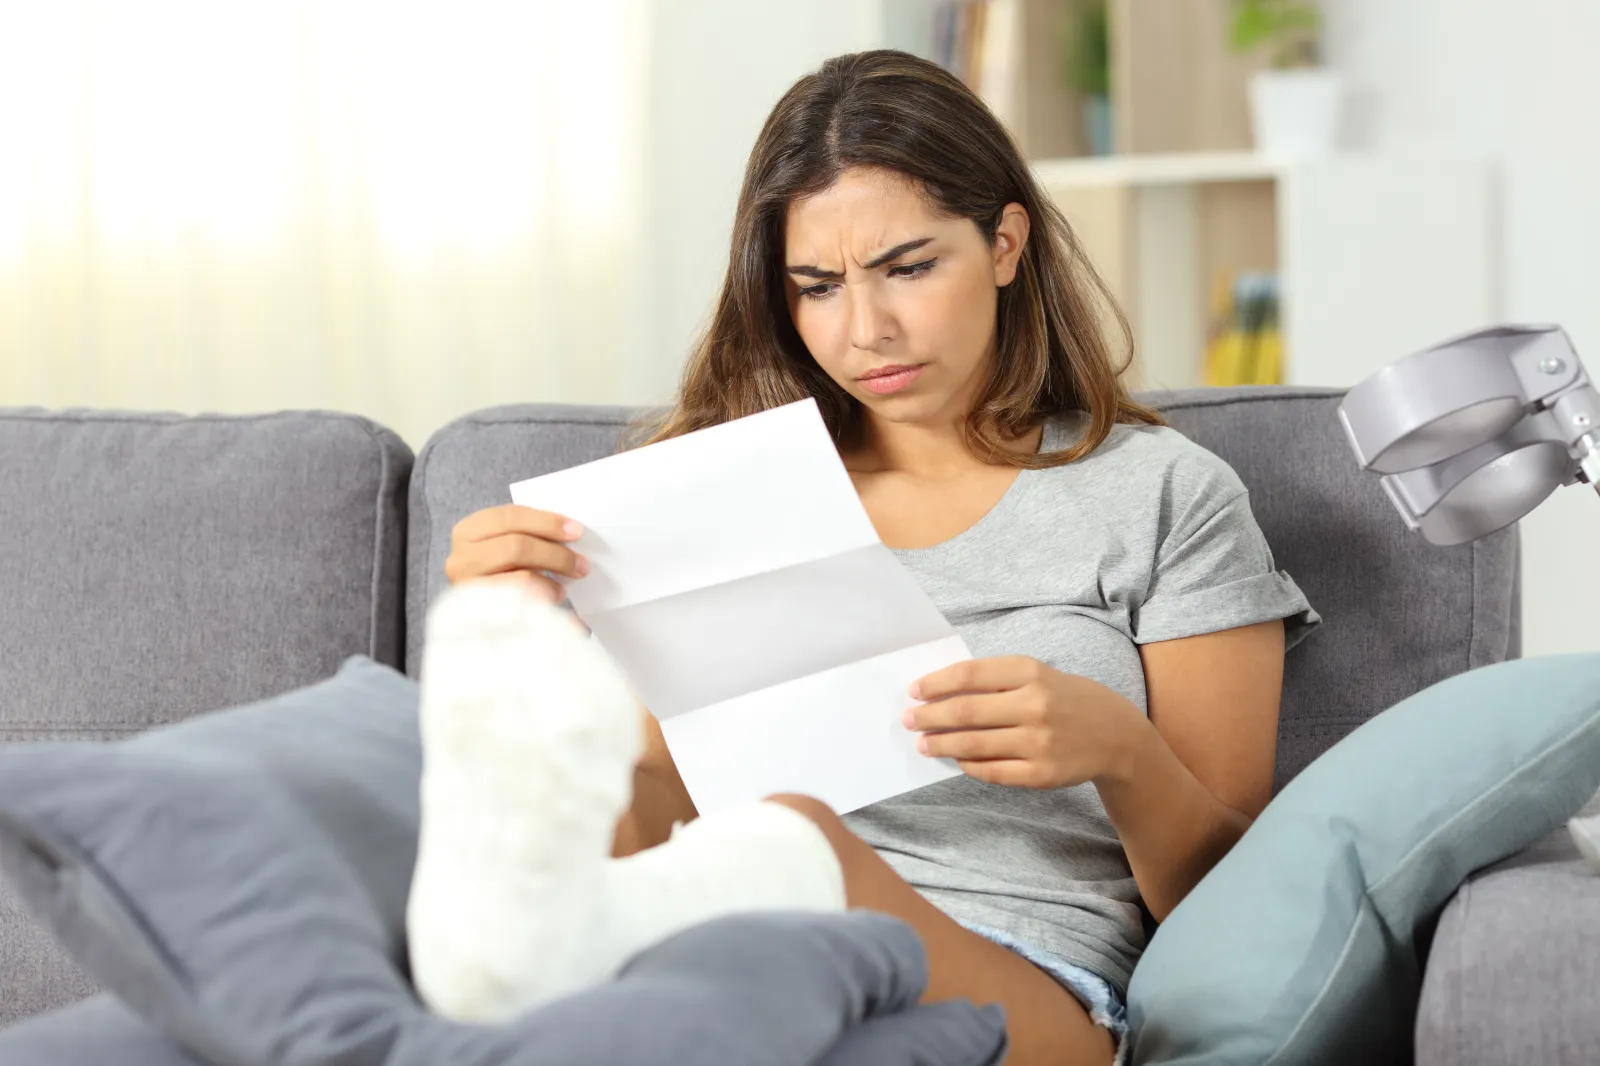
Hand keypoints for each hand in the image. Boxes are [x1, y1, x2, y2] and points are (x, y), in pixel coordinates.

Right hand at [444, 504, 587, 602]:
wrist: (480, 623)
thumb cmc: (502, 574)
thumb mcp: (509, 546)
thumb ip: (530, 535)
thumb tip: (570, 532)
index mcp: (468, 531)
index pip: (510, 516)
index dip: (546, 521)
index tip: (576, 530)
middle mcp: (460, 559)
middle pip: (516, 545)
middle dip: (555, 552)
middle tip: (581, 563)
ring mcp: (467, 588)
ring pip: (520, 576)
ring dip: (552, 575)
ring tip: (568, 581)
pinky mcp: (479, 614)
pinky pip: (521, 601)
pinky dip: (544, 595)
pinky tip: (555, 596)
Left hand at [905, 657, 1146, 789]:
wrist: (1115, 734)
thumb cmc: (1064, 699)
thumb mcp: (1037, 675)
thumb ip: (995, 680)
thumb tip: (940, 693)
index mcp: (1030, 672)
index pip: (969, 675)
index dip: (935, 683)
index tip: (914, 691)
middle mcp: (1034, 705)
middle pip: (966, 712)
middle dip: (930, 717)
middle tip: (909, 720)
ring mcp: (1039, 742)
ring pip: (974, 745)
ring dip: (941, 744)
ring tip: (924, 743)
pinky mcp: (1042, 773)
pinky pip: (992, 771)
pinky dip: (969, 765)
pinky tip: (957, 760)